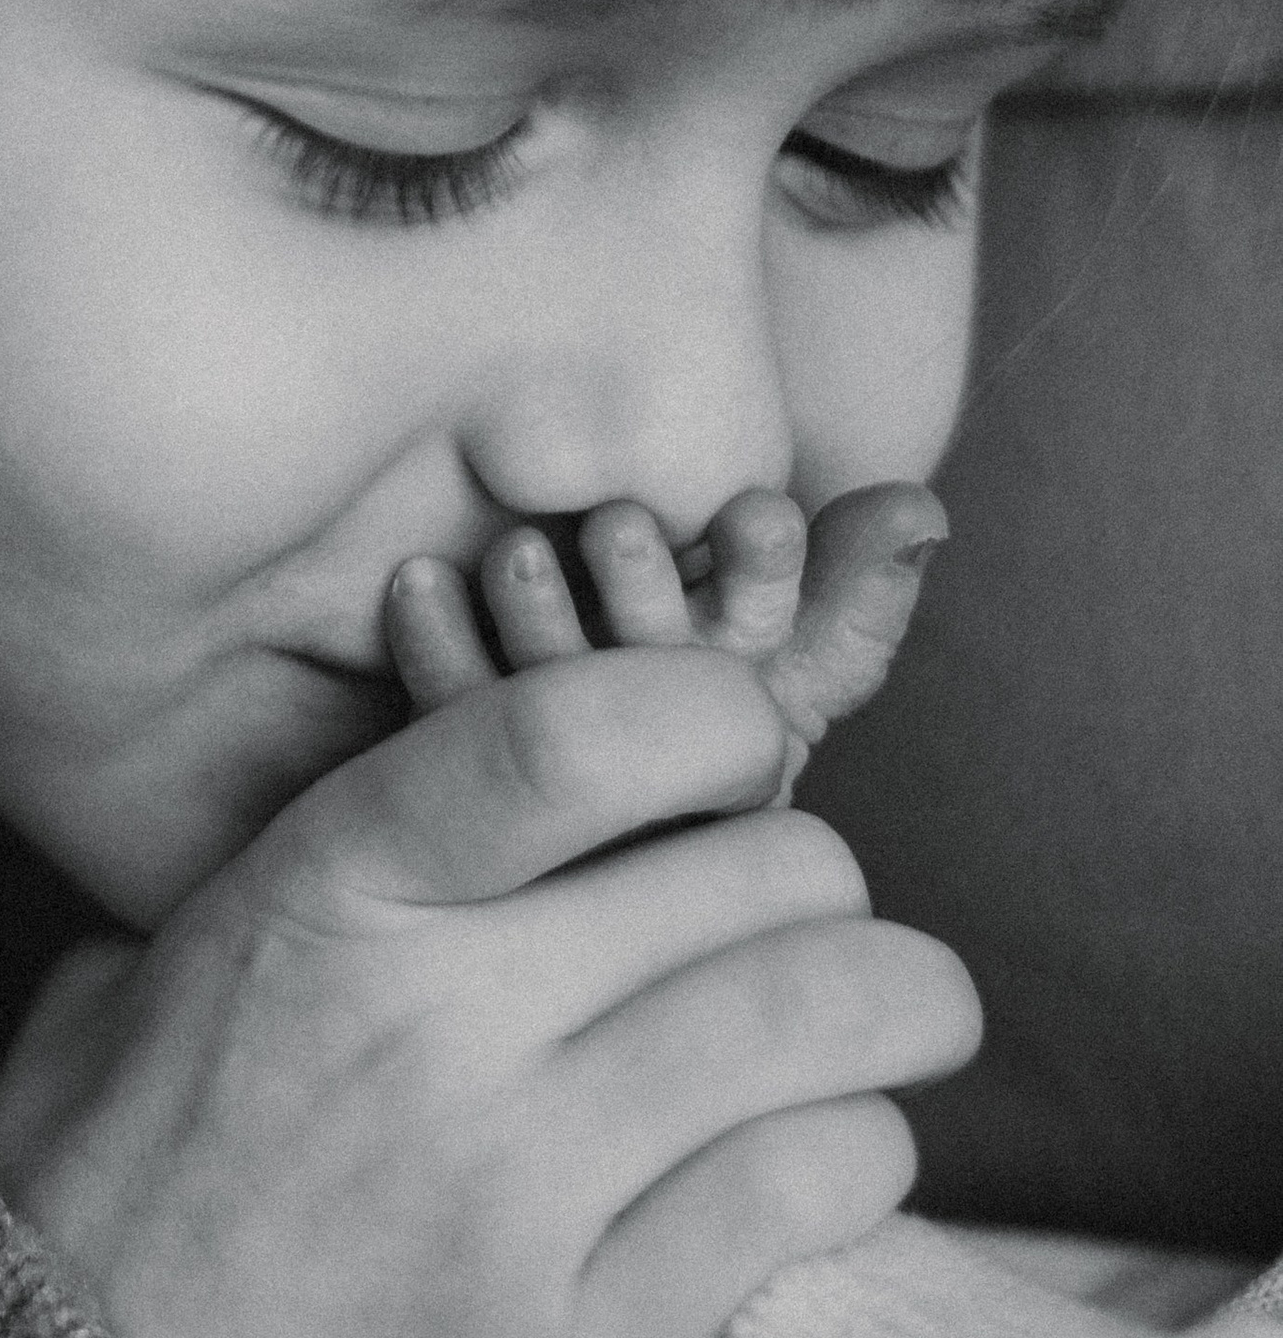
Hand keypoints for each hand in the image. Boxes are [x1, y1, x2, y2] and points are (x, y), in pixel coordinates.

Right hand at [0, 640, 977, 1337]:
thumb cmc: (117, 1186)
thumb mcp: (161, 958)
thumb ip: (322, 857)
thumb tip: (475, 762)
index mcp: (326, 890)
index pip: (579, 730)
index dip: (710, 708)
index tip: (741, 738)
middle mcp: (431, 1022)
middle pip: (758, 872)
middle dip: (819, 881)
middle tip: (803, 918)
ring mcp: (513, 1195)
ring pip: (822, 1020)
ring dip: (888, 1008)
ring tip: (881, 1019)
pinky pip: (807, 1196)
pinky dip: (854, 1154)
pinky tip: (825, 1155)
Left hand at [386, 482, 943, 786]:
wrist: (605, 829)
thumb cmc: (723, 696)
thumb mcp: (808, 640)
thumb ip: (862, 573)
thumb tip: (921, 508)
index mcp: (755, 715)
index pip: (781, 652)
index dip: (767, 580)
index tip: (755, 511)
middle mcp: (666, 755)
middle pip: (660, 680)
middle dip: (646, 596)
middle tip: (622, 523)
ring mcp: (570, 778)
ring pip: (553, 705)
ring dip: (539, 621)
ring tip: (518, 550)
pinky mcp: (467, 786)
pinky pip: (445, 715)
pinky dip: (433, 644)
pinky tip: (415, 580)